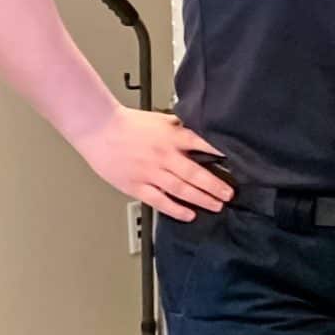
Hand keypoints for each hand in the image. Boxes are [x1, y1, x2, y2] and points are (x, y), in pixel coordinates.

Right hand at [65, 107, 233, 221]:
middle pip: (195, 174)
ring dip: (201, 199)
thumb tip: (203, 130)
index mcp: (171, 137)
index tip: (236, 163)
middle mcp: (164, 156)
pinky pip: (159, 201)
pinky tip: (188, 214)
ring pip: (181, 189)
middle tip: (229, 194)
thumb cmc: (128, 123)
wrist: (98, 128)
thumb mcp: (161, 120)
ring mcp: (150, 172)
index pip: (203, 145)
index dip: (220, 154)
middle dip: (215, 186)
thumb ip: (181, 128)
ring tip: (217, 205)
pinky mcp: (136, 185)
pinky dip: (175, 209)